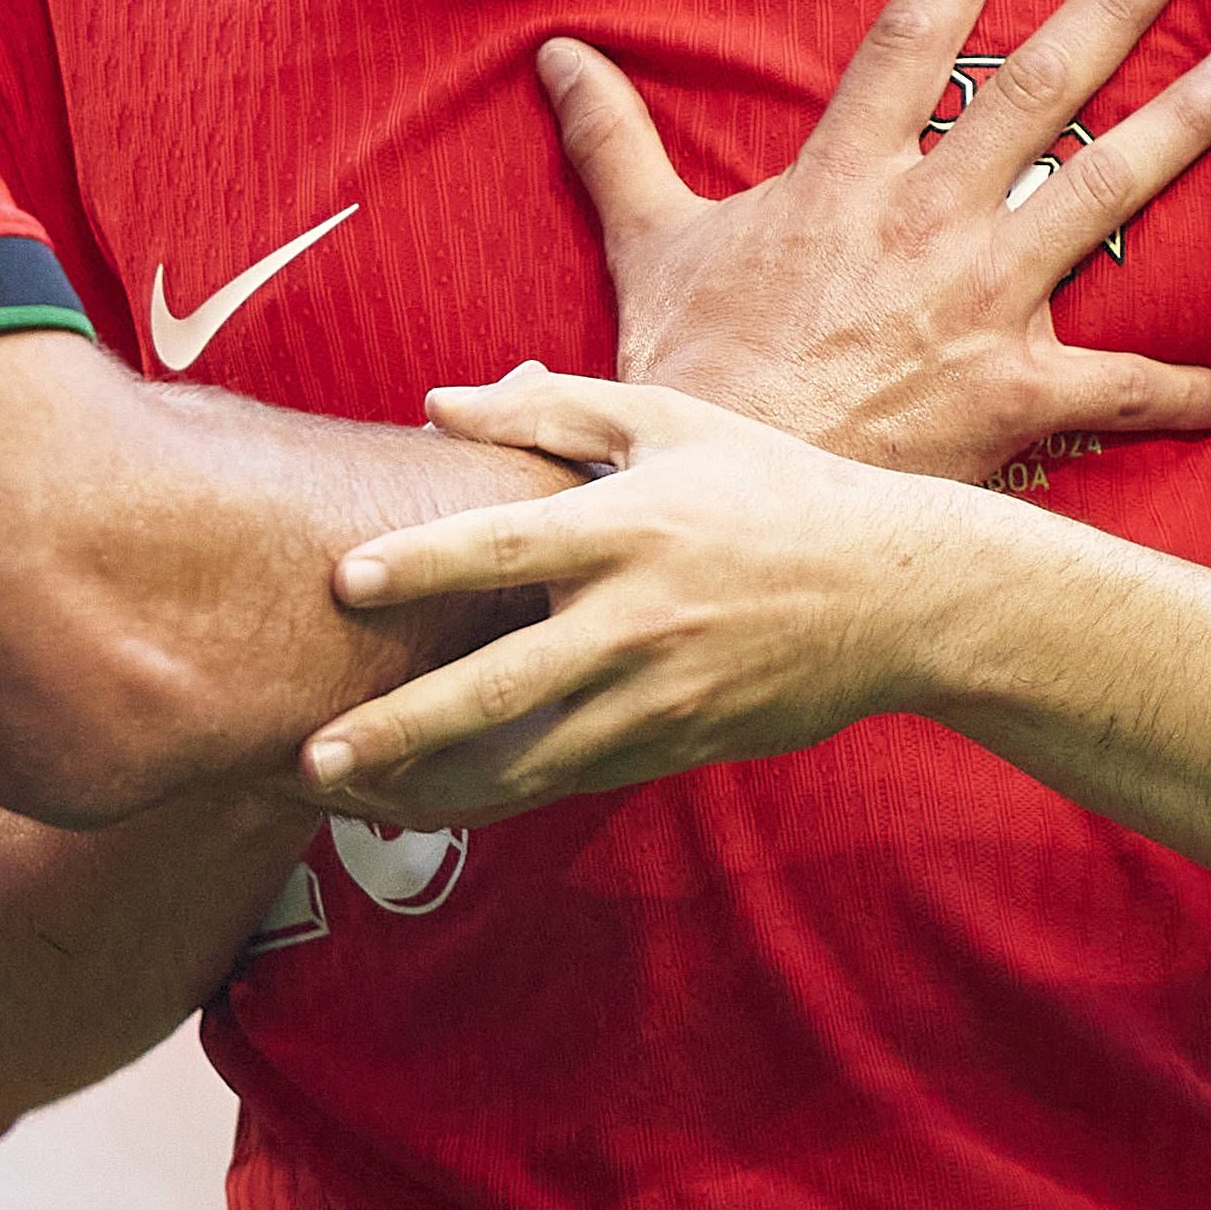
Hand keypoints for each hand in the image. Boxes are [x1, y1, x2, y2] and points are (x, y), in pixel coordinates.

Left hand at [298, 368, 1001, 826]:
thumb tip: (435, 402)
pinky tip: (439, 807)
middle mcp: (638, 618)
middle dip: (401, 727)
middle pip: (500, 685)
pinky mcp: (681, 744)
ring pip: (532, 759)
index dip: (420, 563)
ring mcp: (662, 694)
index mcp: (628, 526)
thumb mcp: (670, 424)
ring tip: (353, 801)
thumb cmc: (770, 487)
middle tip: (314, 754)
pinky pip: (577, 779)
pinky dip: (505, 798)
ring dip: (437, 786)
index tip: (340, 582)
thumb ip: (550, 409)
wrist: (896, 593)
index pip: (504, 545)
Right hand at [556, 0, 1210, 480]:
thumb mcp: (646, 242)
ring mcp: (983, 301)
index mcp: (842, 178)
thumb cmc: (687, 374)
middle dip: (1110, 12)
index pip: (907, 44)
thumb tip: (557, 52)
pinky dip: (1185, 390)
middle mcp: (927, 220)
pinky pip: (1122, 388)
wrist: (722, 503)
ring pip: (1105, 193)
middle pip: (1034, 91)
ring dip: (1184, 128)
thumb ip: (614, 140)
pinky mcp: (1017, 392)